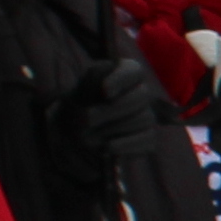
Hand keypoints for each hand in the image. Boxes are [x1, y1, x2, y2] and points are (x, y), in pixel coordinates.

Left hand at [73, 55, 169, 171]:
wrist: (72, 137)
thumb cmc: (76, 108)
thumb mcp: (77, 91)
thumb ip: (91, 84)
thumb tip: (107, 91)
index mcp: (124, 74)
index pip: (133, 70)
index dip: (121, 80)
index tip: (104, 91)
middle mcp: (140, 93)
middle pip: (142, 94)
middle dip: (112, 110)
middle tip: (87, 120)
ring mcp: (146, 116)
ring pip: (145, 118)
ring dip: (114, 129)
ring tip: (89, 138)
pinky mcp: (148, 139)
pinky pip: (148, 140)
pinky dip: (125, 145)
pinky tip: (106, 150)